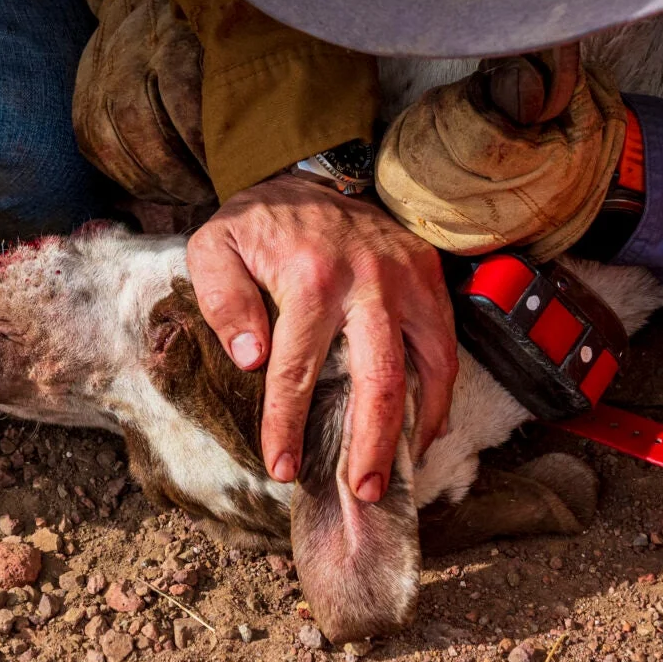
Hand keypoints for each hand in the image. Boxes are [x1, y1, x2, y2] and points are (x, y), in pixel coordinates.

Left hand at [184, 173, 458, 504]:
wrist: (314, 169)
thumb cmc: (261, 221)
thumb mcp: (215, 247)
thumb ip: (222, 301)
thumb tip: (249, 360)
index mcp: (311, 277)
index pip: (298, 369)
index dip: (289, 426)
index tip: (282, 469)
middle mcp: (370, 281)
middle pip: (381, 380)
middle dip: (372, 445)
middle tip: (362, 492)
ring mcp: (409, 279)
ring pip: (431, 367)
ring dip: (418, 427)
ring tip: (400, 471)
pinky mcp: (431, 276)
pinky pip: (447, 347)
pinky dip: (439, 394)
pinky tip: (422, 427)